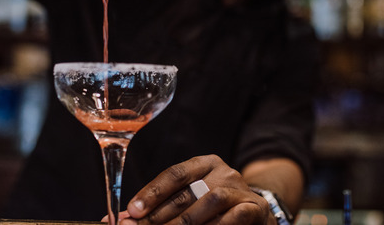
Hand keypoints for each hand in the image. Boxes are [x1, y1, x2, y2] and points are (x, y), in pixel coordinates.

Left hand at [119, 155, 274, 224]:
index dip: (152, 192)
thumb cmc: (217, 209)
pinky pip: (233, 216)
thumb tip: (125, 218)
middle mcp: (223, 171)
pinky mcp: (255, 207)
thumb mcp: (192, 200)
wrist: (258, 215)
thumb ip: (163, 206)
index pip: (175, 174)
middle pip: (187, 192)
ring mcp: (240, 189)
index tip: (132, 211)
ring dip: (183, 222)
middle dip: (159, 215)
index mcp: (205, 164)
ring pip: (209, 201)